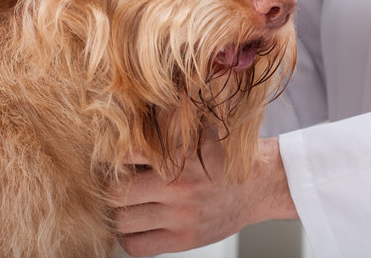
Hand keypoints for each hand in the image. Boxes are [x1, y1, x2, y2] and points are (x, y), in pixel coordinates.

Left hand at [109, 137, 296, 256]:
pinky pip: (138, 247)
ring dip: (118, 214)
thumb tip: (127, 125)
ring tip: (126, 206)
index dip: (110, 159)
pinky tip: (137, 227)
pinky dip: (130, 238)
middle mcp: (176, 186)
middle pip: (115, 194)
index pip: (124, 157)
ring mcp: (179, 216)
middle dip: (111, 189)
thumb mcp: (198, 135)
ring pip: (122, 221)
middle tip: (116, 185)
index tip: (110, 161)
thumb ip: (167, 132)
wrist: (260, 185)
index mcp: (178, 155)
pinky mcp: (184, 239)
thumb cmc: (226, 159)